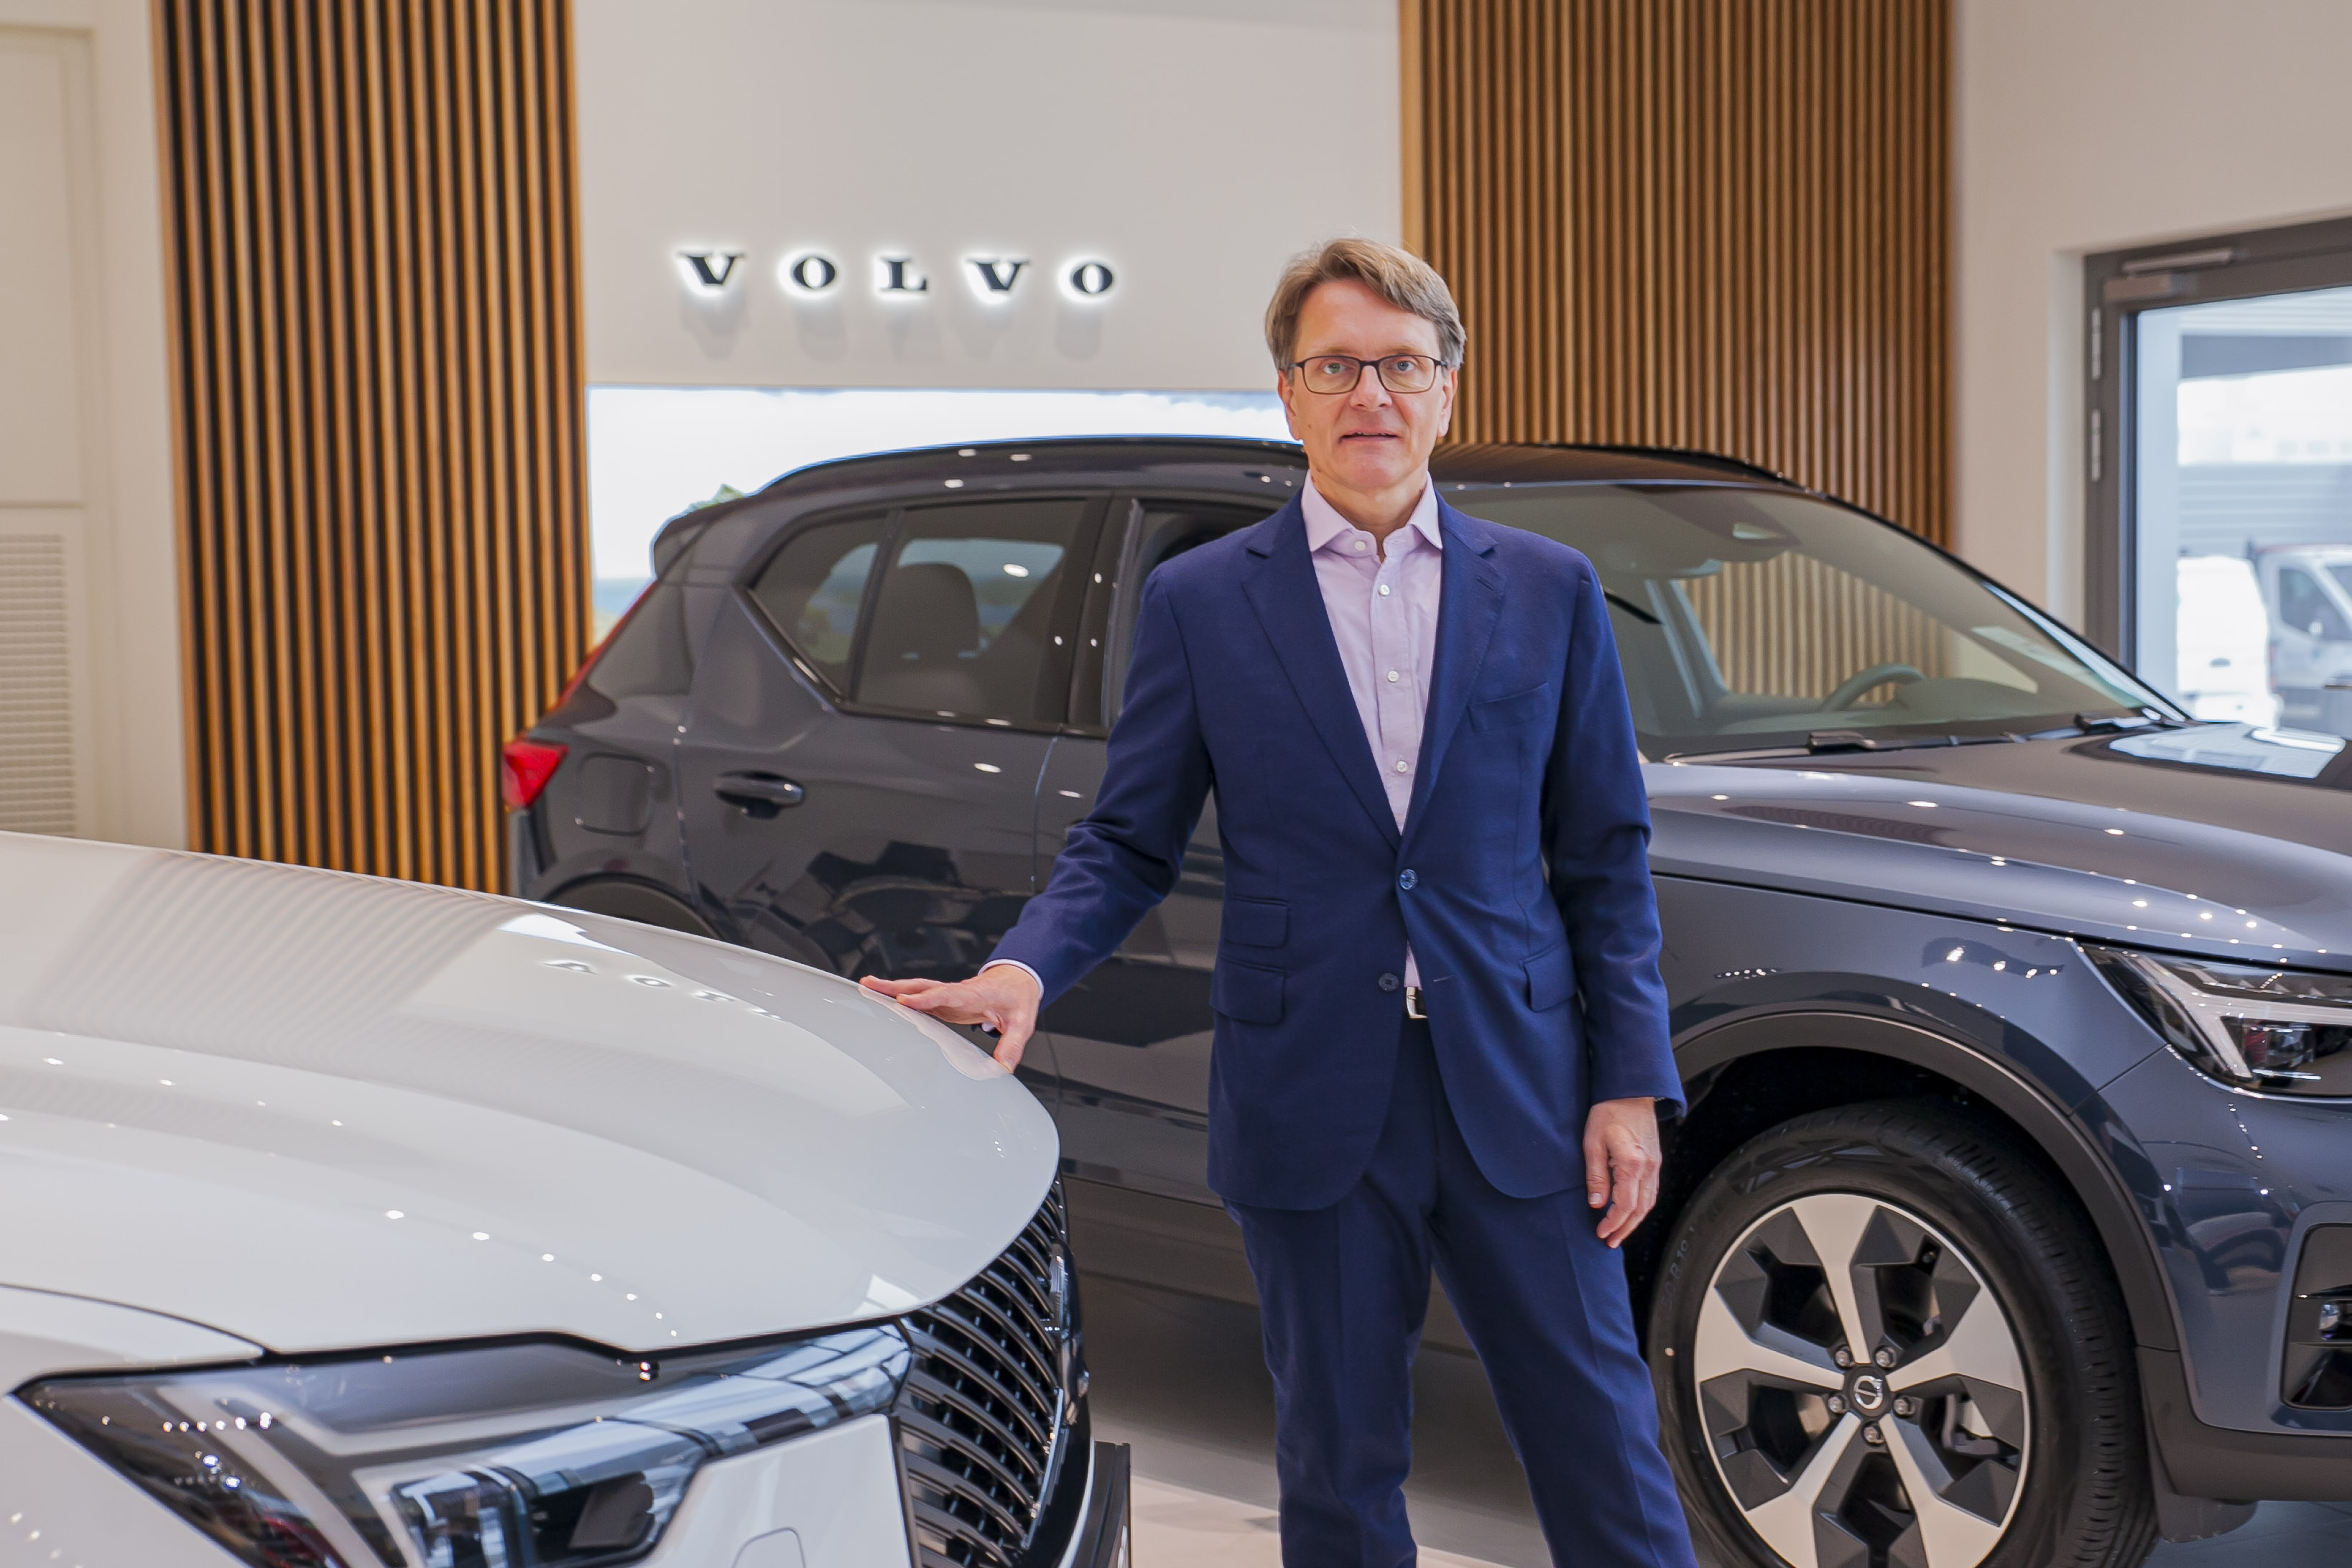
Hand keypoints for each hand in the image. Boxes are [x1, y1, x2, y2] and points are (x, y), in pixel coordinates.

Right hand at [860, 965, 1041, 1070]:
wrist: (1018, 979)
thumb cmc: (1018, 998)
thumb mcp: (1022, 1023)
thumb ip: (1012, 1045)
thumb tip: (1002, 1068)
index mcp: (975, 995)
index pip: (948, 995)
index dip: (927, 998)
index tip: (905, 1001)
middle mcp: (957, 992)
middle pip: (924, 987)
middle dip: (896, 987)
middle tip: (871, 985)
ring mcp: (948, 995)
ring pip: (917, 989)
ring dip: (891, 988)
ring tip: (866, 986)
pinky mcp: (944, 1000)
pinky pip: (919, 997)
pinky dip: (899, 996)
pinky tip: (881, 998)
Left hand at [1583, 1096, 1662, 1247]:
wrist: (1630, 1092)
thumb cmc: (1608, 1112)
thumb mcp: (1592, 1142)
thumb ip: (1595, 1175)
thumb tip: (1597, 1204)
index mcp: (1631, 1164)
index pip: (1625, 1205)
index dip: (1613, 1223)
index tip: (1601, 1233)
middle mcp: (1648, 1167)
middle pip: (1640, 1209)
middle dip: (1625, 1228)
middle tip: (1610, 1241)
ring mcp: (1655, 1164)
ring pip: (1649, 1202)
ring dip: (1635, 1220)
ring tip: (1619, 1232)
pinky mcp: (1655, 1160)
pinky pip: (1652, 1190)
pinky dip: (1642, 1206)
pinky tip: (1631, 1211)